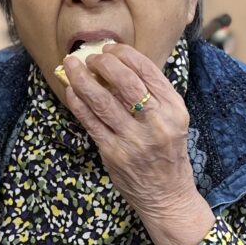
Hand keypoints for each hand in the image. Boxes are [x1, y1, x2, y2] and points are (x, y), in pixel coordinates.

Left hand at [62, 44, 213, 244]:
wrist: (167, 196)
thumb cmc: (168, 154)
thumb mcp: (174, 121)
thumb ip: (154, 96)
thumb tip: (119, 65)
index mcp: (174, 109)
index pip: (148, 71)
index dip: (125, 54)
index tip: (110, 49)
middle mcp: (156, 122)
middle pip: (125, 82)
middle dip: (102, 63)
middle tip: (89, 57)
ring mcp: (134, 139)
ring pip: (102, 100)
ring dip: (82, 79)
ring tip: (71, 65)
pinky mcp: (113, 153)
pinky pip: (90, 122)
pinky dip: (78, 103)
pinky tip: (71, 91)